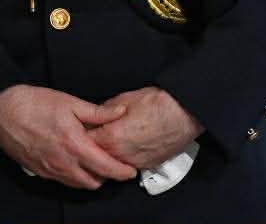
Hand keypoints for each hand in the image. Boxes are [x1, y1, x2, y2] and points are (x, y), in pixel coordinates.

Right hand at [0, 84, 136, 189]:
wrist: (2, 113)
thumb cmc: (35, 105)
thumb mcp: (71, 103)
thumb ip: (98, 113)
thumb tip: (119, 112)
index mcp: (74, 145)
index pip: (105, 167)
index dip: (121, 172)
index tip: (131, 171)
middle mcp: (62, 162)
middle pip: (93, 182)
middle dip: (108, 177)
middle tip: (116, 165)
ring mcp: (50, 169)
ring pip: (77, 184)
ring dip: (91, 178)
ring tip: (98, 163)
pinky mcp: (40, 171)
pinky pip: (63, 180)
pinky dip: (75, 176)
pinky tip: (78, 162)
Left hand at [86, 87, 204, 170]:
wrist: (185, 113)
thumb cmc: (159, 104)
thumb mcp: (126, 99)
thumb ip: (107, 110)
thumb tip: (99, 115)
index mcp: (110, 137)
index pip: (83, 142)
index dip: (80, 134)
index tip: (80, 129)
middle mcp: (119, 155)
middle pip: (94, 159)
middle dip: (91, 149)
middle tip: (94, 136)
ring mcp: (132, 163)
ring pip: (110, 165)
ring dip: (107, 155)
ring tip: (112, 140)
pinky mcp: (145, 166)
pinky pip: (127, 166)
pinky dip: (123, 159)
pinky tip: (127, 146)